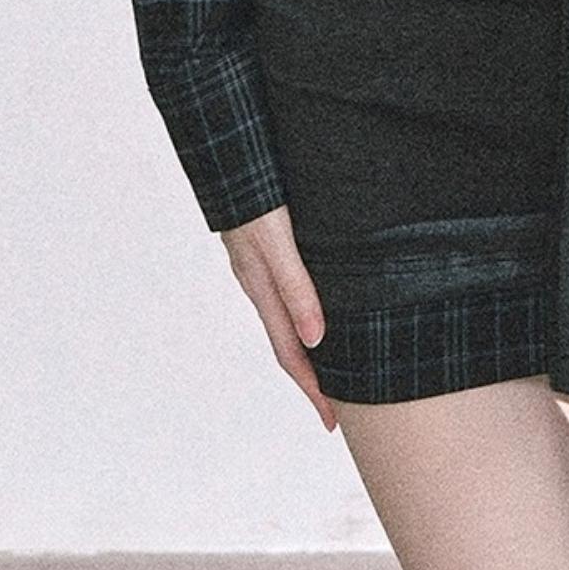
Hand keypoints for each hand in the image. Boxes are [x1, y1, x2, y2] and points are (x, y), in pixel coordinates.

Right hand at [219, 205, 337, 432]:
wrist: (228, 148)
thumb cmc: (254, 195)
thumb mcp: (276, 242)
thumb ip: (295, 286)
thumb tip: (318, 340)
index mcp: (261, 288)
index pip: (290, 352)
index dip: (313, 388)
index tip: (333, 421)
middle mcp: (260, 282)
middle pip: (289, 343)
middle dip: (314, 377)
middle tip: (341, 408)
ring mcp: (261, 265)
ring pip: (289, 317)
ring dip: (311, 346)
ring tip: (338, 364)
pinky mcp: (267, 244)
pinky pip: (289, 290)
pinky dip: (305, 310)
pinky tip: (321, 304)